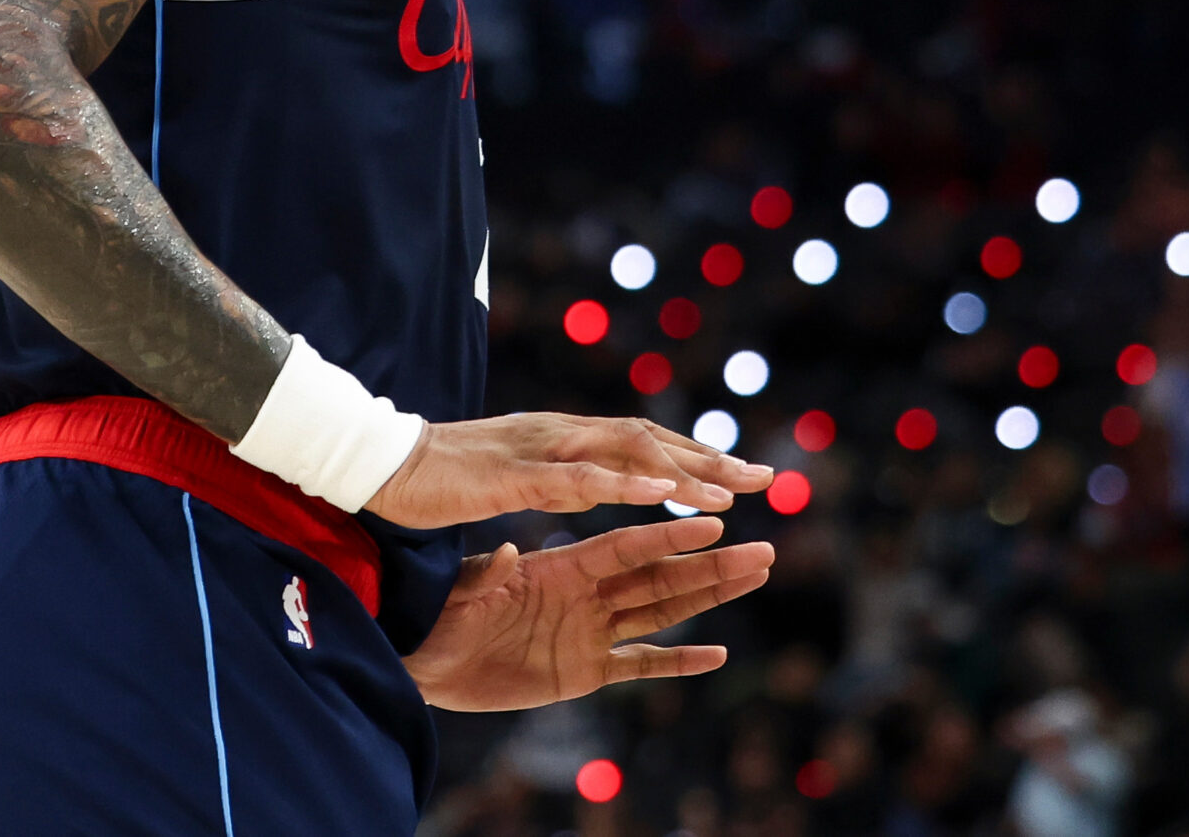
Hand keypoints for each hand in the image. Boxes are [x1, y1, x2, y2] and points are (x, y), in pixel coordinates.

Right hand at [366, 413, 772, 529]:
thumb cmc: (438, 476)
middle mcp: (558, 433)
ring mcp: (538, 449)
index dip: (692, 455)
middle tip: (764, 479)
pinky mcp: (514, 474)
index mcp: (559, 437)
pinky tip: (659, 496)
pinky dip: (621, 484)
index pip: (639, 440)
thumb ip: (553, 478)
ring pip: (624, 454)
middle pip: (649, 439)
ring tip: (728, 495)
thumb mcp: (510, 478)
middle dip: (708, 459)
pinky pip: (577, 479)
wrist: (379, 463)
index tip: (740, 472)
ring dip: (680, 473)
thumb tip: (589, 488)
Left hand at [402, 516, 774, 711]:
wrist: (425, 656)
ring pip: (661, 613)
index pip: (623, 548)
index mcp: (558, 570)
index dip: (666, 535)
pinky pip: (639, 665)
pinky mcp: (583, 672)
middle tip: (763, 550)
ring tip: (754, 578)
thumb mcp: (459, 592)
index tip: (712, 516)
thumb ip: (487, 575)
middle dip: (710, 565)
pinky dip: (678, 661)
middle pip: (658, 578)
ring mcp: (589, 634)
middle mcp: (584, 597)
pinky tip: (717, 654)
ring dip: (708, 599)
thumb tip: (508, 551)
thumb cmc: (437, 615)